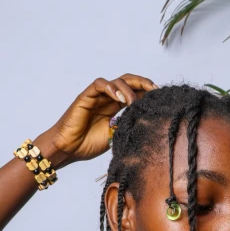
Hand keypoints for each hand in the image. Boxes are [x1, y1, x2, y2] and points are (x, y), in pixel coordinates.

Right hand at [43, 74, 157, 167]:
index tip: (161, 98)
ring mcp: (97, 96)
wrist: (68, 149)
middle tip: (155, 90)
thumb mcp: (115, 136)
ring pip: (116, 81)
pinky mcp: (86, 96)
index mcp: (115, 107)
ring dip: (128, 88)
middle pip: (128, 82)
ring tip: (133, 101)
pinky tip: (120, 97)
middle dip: (143, 83)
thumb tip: (145, 121)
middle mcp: (107, 98)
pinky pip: (99, 84)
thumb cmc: (88, 144)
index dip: (147, 93)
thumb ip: (127, 125)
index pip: (134, 93)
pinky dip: (111, 87)